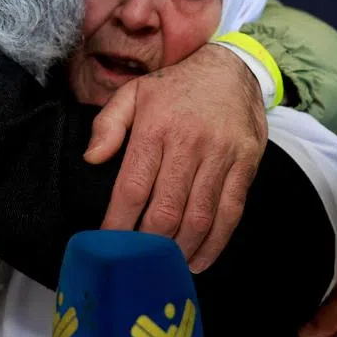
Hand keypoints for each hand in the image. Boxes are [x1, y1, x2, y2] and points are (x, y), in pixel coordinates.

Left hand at [87, 43, 267, 271]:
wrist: (231, 68)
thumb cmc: (175, 87)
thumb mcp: (133, 93)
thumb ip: (108, 125)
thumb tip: (91, 159)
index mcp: (155, 127)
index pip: (133, 186)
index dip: (119, 222)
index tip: (109, 245)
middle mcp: (189, 142)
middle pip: (166, 209)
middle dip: (149, 244)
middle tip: (137, 263)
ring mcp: (221, 154)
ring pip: (199, 216)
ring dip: (181, 250)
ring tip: (166, 267)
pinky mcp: (245, 164)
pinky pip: (231, 212)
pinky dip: (215, 242)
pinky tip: (199, 259)